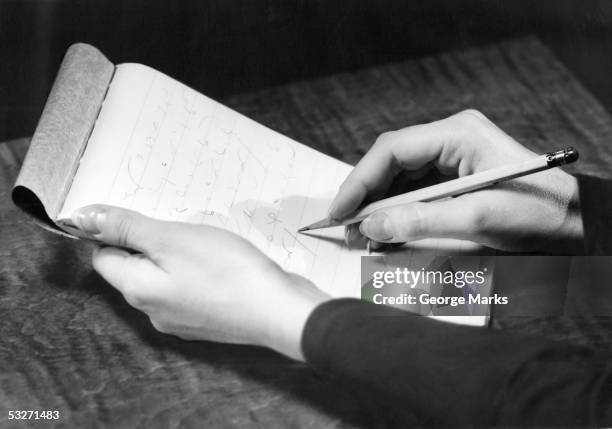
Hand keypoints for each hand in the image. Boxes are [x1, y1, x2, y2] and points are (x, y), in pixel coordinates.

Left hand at [69, 205, 329, 360]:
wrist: (279, 311)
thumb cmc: (227, 272)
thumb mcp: (172, 238)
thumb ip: (127, 227)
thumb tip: (84, 218)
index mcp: (137, 291)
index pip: (104, 257)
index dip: (115, 230)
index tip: (146, 216)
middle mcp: (153, 311)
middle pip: (135, 268)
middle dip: (152, 242)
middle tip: (183, 228)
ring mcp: (182, 319)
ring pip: (165, 277)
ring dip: (177, 255)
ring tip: (206, 244)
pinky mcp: (207, 319)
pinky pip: (189, 288)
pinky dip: (198, 271)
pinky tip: (222, 263)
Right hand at [332, 110, 583, 252]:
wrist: (577, 223)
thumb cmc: (540, 214)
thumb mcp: (478, 219)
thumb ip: (421, 221)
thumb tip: (372, 224)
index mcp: (458, 133)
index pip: (393, 150)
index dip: (360, 180)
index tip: (340, 209)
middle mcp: (451, 139)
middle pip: (391, 162)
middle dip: (366, 195)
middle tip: (346, 226)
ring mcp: (452, 156)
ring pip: (399, 177)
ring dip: (378, 204)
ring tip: (362, 232)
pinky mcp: (454, 177)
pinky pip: (414, 189)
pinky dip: (397, 210)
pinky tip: (386, 228)